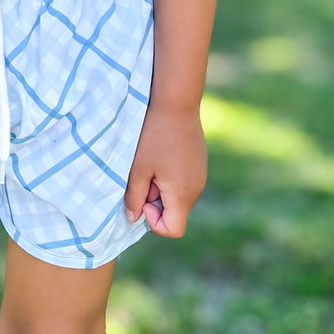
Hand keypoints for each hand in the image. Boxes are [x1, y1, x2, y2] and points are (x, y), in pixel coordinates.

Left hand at [124, 104, 206, 238]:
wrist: (176, 103)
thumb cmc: (154, 136)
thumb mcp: (138, 168)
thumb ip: (134, 197)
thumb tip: (133, 219)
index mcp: (182, 194)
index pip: (173, 230)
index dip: (154, 222)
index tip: (143, 196)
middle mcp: (196, 189)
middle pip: (174, 212)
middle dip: (154, 201)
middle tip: (143, 175)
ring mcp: (200, 176)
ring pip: (177, 197)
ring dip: (161, 188)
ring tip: (151, 163)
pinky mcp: (199, 164)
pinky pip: (183, 182)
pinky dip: (169, 177)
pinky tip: (161, 155)